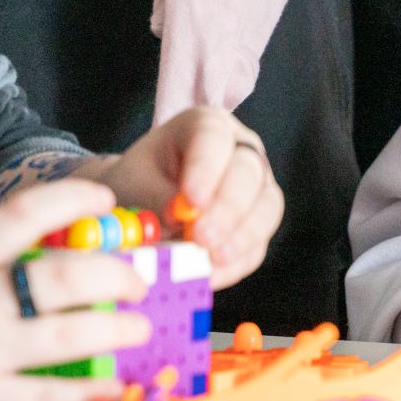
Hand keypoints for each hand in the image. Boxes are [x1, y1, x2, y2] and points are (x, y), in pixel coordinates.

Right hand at [0, 180, 150, 400]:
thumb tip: (21, 258)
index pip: (19, 216)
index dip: (70, 200)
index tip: (105, 198)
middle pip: (61, 277)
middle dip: (112, 276)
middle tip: (136, 282)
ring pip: (66, 335)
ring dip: (115, 330)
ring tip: (140, 330)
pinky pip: (44, 397)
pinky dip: (87, 394)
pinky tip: (115, 390)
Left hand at [78, 107, 281, 289]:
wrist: (138, 201)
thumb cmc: (135, 182)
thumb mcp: (133, 182)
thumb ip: (156, 196)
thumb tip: (181, 220)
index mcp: (207, 126)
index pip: (215, 139)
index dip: (207, 170)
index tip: (191, 201)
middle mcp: (242, 151)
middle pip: (249, 173)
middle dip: (227, 209)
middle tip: (202, 238)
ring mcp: (257, 187)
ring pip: (266, 207)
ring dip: (242, 237)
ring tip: (212, 259)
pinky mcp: (259, 223)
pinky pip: (259, 242)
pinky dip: (238, 261)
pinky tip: (213, 273)